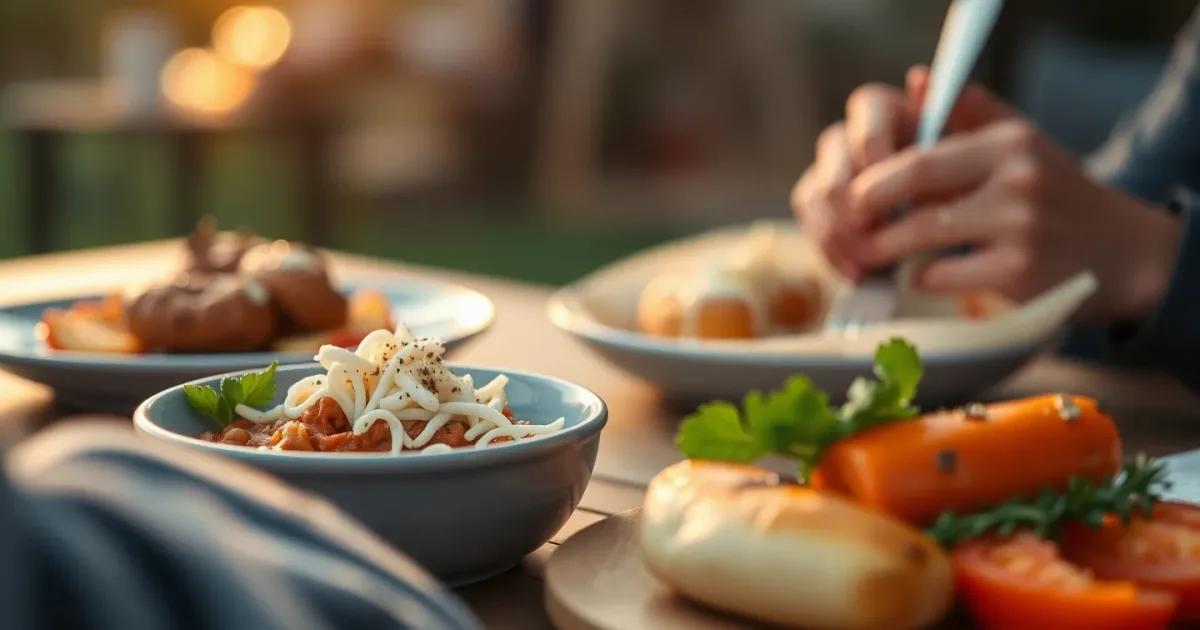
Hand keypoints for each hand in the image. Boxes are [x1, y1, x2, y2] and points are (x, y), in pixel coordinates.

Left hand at [793, 66, 1181, 321]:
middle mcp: (1016, 179)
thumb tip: (916, 81)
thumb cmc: (1057, 195)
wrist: (1122, 252)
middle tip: (852, 230)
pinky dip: (921, 278)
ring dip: (888, 249)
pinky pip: (943, 276)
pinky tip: (918, 277)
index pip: (920, 157)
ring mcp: (1020, 227)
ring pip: (923, 237)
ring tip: (872, 255)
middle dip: (871, 215)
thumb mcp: (1022, 143)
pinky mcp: (1020, 273)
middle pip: (916, 193)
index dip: (875, 181)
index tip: (854, 197)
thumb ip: (970, 113)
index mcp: (1008, 143)